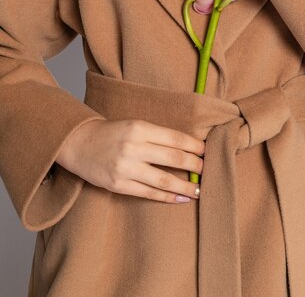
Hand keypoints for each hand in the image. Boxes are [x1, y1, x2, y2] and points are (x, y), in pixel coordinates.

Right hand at [55, 118, 204, 202]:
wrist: (80, 144)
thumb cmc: (113, 133)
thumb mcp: (135, 125)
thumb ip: (157, 135)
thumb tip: (188, 147)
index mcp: (139, 128)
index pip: (174, 138)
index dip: (194, 146)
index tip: (206, 150)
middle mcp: (133, 147)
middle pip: (173, 158)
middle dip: (194, 165)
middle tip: (206, 169)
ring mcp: (125, 167)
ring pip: (163, 179)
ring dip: (185, 186)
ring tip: (199, 190)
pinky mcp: (118, 185)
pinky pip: (148, 193)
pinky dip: (166, 197)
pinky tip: (180, 198)